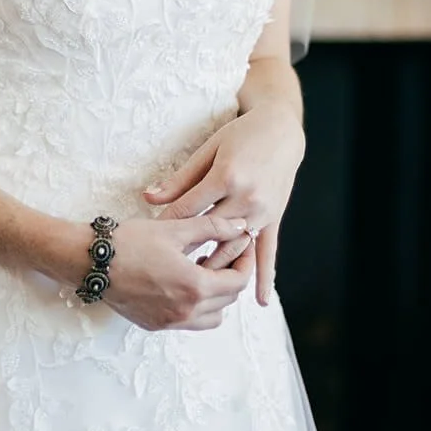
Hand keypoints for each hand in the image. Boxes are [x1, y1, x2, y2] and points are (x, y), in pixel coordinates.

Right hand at [59, 214, 253, 331]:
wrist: (90, 262)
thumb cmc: (129, 242)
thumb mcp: (175, 229)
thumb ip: (213, 227)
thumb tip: (240, 226)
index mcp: (195, 287)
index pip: (238, 282)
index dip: (246, 261)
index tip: (242, 245)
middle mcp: (186, 311)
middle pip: (229, 300)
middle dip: (233, 276)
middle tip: (226, 253)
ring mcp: (170, 321)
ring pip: (212, 317)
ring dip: (217, 297)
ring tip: (203, 270)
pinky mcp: (155, 324)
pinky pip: (189, 322)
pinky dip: (196, 306)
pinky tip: (183, 282)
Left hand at [143, 104, 304, 305]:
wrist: (281, 130)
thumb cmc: (240, 136)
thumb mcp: (207, 151)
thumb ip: (179, 180)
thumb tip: (148, 198)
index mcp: (225, 177)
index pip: (188, 210)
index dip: (166, 226)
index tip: (149, 243)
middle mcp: (246, 197)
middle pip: (211, 235)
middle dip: (188, 254)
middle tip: (167, 274)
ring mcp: (262, 210)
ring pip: (236, 248)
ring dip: (217, 268)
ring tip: (197, 283)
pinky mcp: (275, 218)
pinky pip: (269, 252)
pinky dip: (265, 276)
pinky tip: (259, 300)